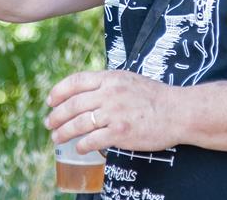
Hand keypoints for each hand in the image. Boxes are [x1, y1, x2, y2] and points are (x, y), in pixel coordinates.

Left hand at [45, 70, 180, 153]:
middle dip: (57, 115)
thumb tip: (85, 91)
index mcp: (110, 78)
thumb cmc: (154, 97)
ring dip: (64, 132)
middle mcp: (109, 94)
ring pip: (79, 124)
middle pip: (73, 104)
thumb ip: (107, 83)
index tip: (50, 101)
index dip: (59, 91)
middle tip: (49, 123)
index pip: (76, 81)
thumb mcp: (128, 79)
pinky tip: (79, 148)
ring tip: (57, 138)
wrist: (177, 111)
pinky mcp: (120, 133)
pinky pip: (93, 140)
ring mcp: (114, 114)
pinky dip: (82, 145)